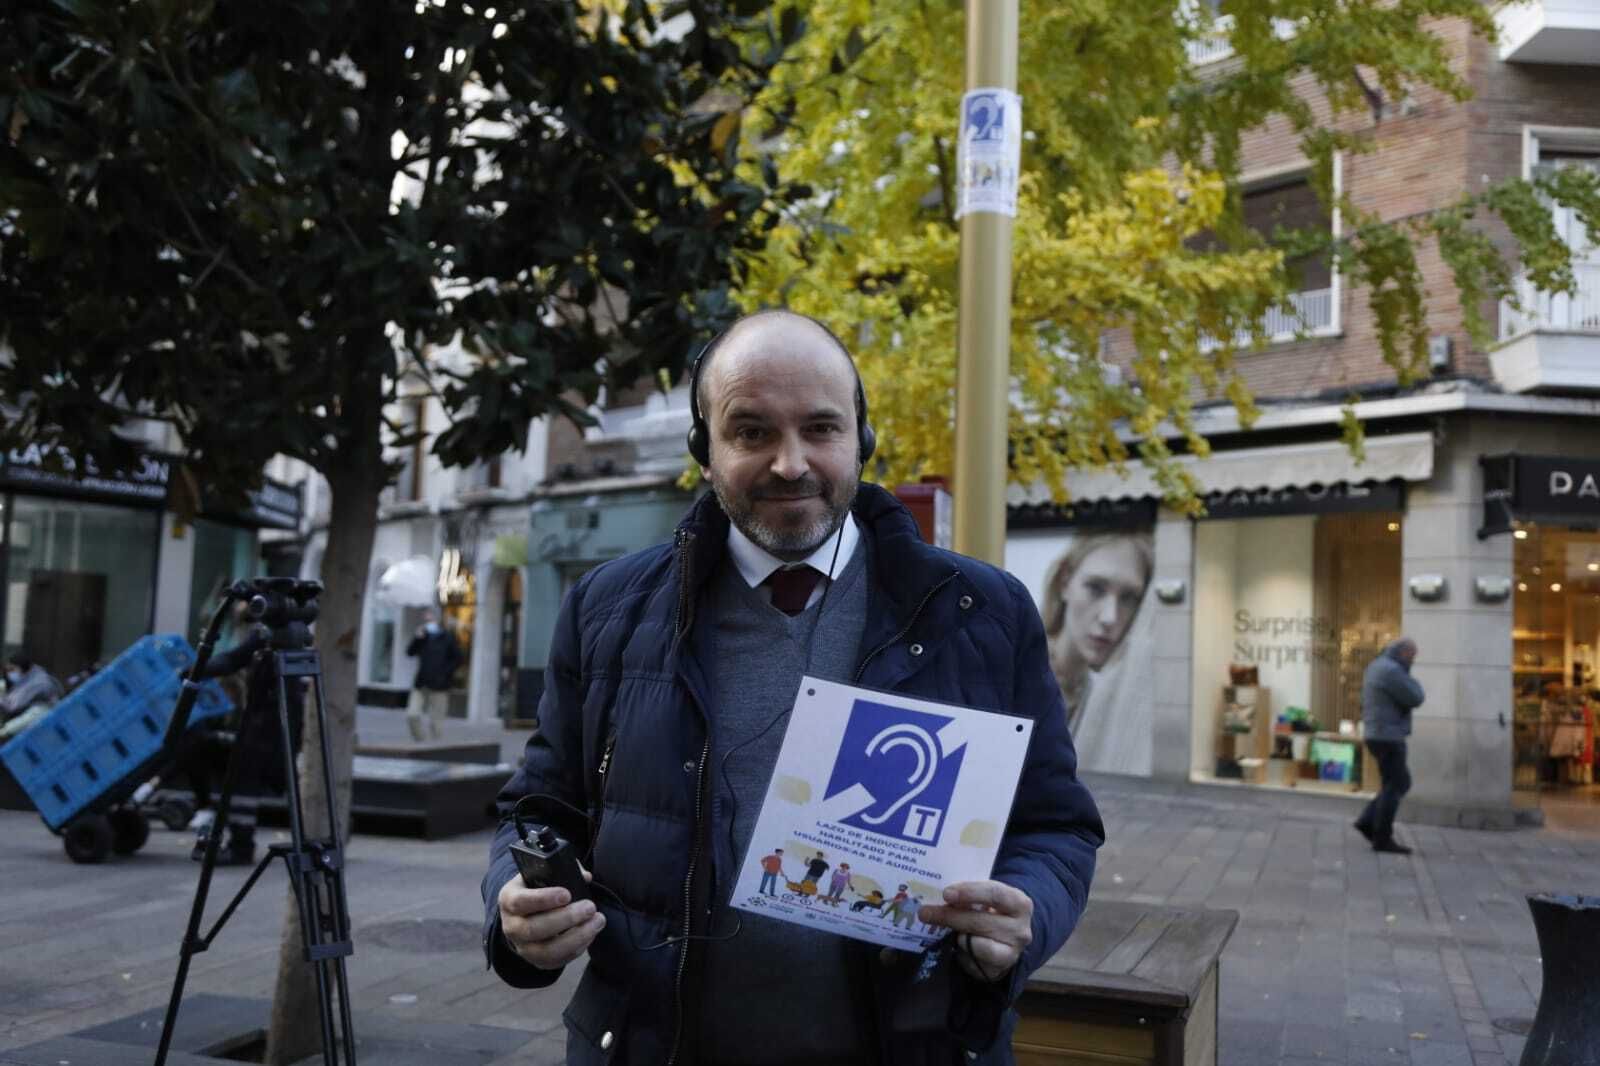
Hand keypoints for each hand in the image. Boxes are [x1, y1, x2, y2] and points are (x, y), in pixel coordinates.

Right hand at [497, 867, 602, 969]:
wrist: (526, 913)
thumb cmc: (537, 889)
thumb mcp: (541, 874)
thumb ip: (562, 870)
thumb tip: (585, 877)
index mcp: (509, 900)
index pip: (520, 902)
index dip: (543, 899)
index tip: (567, 894)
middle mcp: (511, 926)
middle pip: (533, 929)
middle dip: (566, 918)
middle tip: (590, 907)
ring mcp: (523, 947)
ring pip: (547, 951)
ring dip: (576, 937)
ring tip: (597, 921)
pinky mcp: (537, 961)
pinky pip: (557, 961)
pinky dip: (577, 948)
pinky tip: (590, 933)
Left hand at [917, 880, 1032, 982]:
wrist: (1007, 940)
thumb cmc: (993, 911)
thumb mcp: (988, 899)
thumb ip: (971, 896)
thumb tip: (939, 897)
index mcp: (1020, 904)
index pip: (995, 894)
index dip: (970, 892)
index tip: (946, 894)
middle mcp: (1021, 929)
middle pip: (980, 921)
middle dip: (950, 916)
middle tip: (925, 913)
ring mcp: (1013, 953)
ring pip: (976, 944)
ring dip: (957, 936)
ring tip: (949, 931)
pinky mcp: (1000, 971)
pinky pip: (972, 961)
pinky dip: (961, 953)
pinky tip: (959, 946)